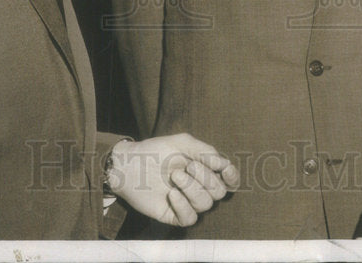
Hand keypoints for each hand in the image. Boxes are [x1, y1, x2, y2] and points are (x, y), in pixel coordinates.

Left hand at [106, 133, 239, 225]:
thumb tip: (225, 164)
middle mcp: (199, 187)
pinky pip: (190, 218)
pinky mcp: (174, 215)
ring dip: (192, 188)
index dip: (232, 177)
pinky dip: (183, 206)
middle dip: (206, 178)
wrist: (129, 164)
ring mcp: (187, 202)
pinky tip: (172, 194)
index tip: (225, 169)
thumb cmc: (155, 151)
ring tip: (174, 176)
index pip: (229, 180)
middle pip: (219, 192)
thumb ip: (205, 151)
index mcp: (205, 170)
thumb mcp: (182, 143)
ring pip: (205, 204)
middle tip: (187, 166)